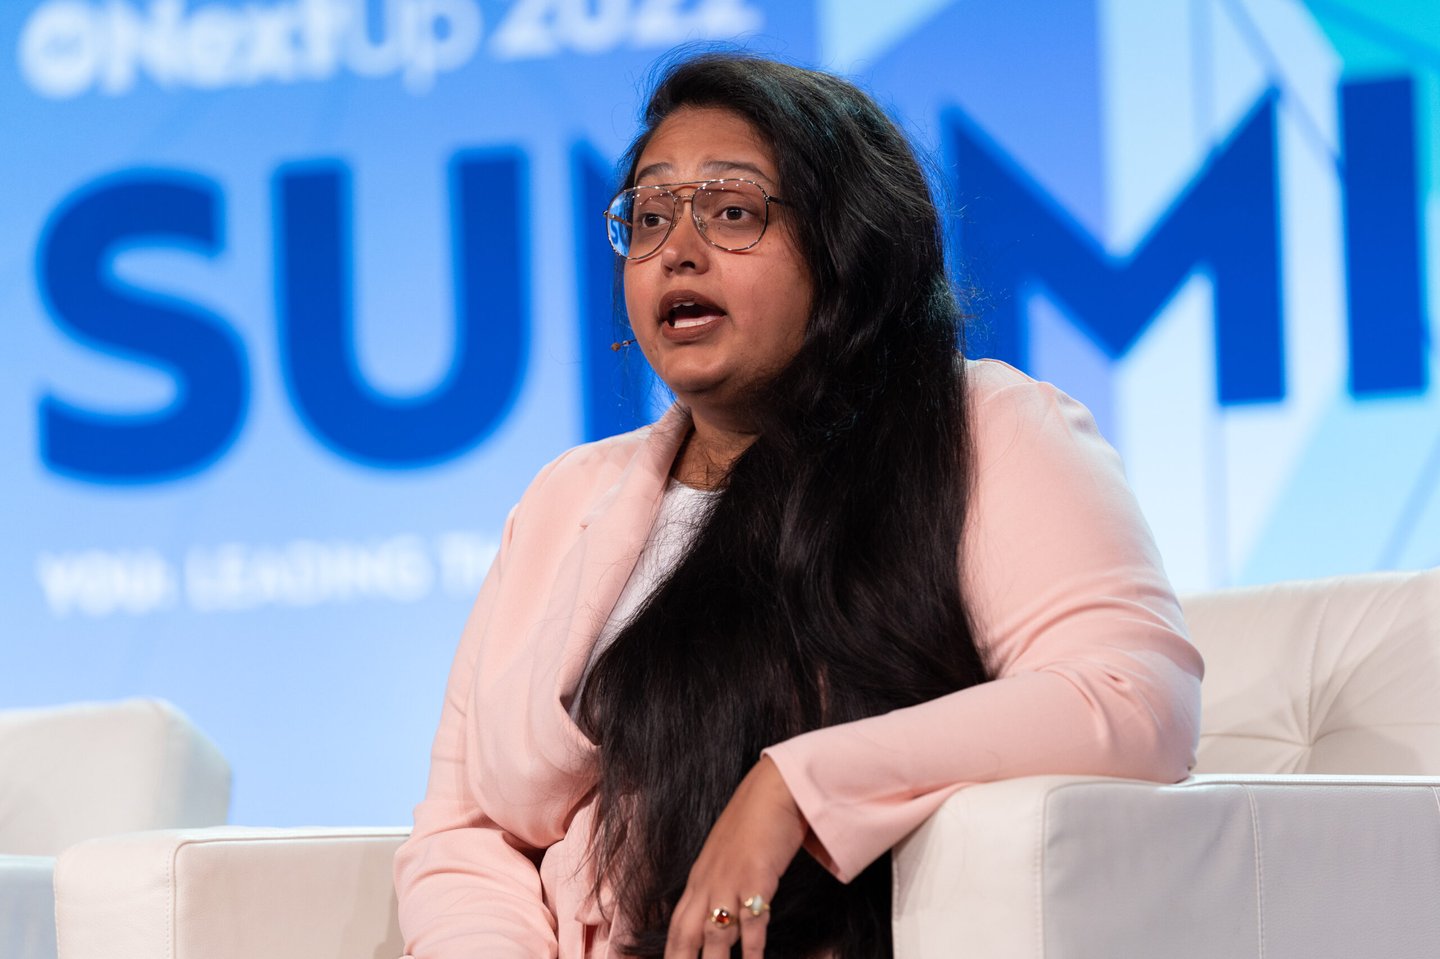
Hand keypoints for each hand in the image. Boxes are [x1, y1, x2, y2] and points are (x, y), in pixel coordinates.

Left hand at [664, 756, 807, 958]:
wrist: (774, 788)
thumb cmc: (754, 822)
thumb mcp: (728, 857)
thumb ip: (722, 889)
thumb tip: (723, 924)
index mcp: (698, 880)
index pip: (677, 928)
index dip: (671, 956)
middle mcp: (708, 884)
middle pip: (686, 937)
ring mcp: (730, 881)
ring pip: (716, 936)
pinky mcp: (755, 878)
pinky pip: (751, 922)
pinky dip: (751, 949)